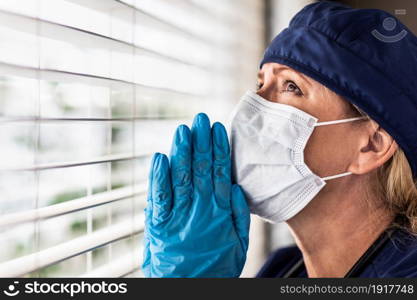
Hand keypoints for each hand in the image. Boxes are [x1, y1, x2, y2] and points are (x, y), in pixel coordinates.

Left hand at [142, 113, 249, 276]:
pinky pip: (158, 196)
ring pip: (181, 177)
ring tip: (184, 130)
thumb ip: (239, 216)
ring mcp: (178, 215)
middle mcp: (199, 210)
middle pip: (201, 169)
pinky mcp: (159, 223)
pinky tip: (161, 157)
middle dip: (201, 142)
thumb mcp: (238, 245)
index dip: (219, 150)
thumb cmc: (214, 267)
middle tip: (201, 119)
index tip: (218, 130)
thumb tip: (236, 188)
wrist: (187, 290)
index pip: (220, 173)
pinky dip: (159, 176)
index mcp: (220, 213)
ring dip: (183, 152)